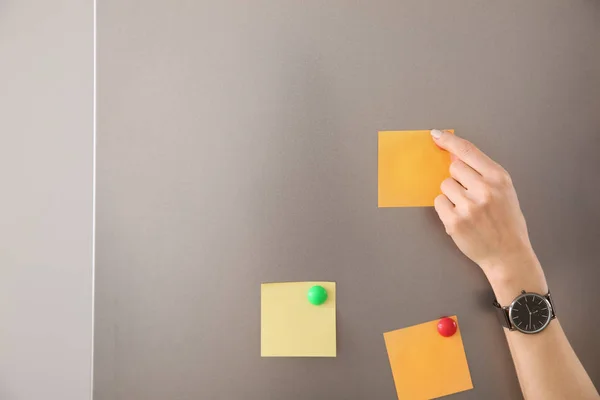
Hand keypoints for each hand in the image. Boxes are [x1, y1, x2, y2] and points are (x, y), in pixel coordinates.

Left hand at [430, 129, 546, 303]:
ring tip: (468, 209)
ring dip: (452, 195)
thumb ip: (481, 171)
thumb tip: (454, 153)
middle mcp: (484, 189)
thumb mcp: (503, 190)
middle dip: (458, 178)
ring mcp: (468, 206)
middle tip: (470, 194)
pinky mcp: (455, 221)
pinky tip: (461, 218)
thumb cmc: (506, 221)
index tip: (436, 135)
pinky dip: (446, 209)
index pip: (468, 151)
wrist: (508, 254)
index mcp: (499, 178)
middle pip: (453, 167)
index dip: (449, 141)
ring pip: (444, 185)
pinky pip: (438, 202)